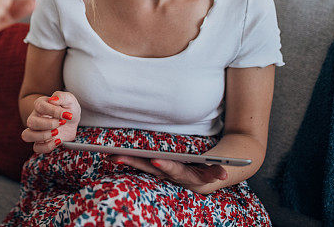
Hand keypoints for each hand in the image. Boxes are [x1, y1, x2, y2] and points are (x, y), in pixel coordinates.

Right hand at [21, 91, 80, 153]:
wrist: (72, 120)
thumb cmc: (68, 108)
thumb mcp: (69, 99)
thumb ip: (62, 96)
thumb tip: (53, 99)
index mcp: (40, 105)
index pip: (40, 106)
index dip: (54, 111)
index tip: (67, 114)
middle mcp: (35, 117)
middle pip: (30, 122)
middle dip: (48, 124)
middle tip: (62, 123)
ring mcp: (36, 130)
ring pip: (27, 135)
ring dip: (42, 136)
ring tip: (56, 132)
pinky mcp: (41, 142)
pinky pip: (36, 148)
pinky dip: (47, 146)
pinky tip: (58, 140)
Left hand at [110, 155, 227, 193]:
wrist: (204, 177)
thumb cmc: (207, 169)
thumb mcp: (214, 170)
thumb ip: (216, 171)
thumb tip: (223, 174)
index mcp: (184, 175)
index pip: (173, 171)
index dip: (165, 166)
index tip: (155, 159)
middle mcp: (169, 176)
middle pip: (149, 169)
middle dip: (133, 163)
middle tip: (117, 157)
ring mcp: (160, 173)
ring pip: (141, 167)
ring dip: (126, 162)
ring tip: (110, 156)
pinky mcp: (155, 169)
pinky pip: (139, 165)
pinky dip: (126, 161)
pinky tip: (111, 157)